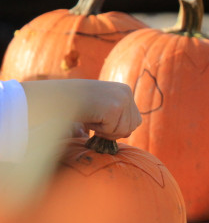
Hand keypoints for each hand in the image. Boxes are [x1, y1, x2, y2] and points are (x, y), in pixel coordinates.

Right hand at [22, 79, 140, 139]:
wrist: (59, 97)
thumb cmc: (77, 104)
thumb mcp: (102, 105)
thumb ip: (117, 116)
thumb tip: (129, 132)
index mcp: (125, 90)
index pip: (136, 120)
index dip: (120, 127)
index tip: (103, 121)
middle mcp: (126, 93)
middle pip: (132, 127)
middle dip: (114, 131)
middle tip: (96, 121)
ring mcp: (121, 100)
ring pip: (123, 131)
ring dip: (105, 131)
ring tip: (92, 117)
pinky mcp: (114, 108)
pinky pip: (111, 131)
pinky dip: (98, 130)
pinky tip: (89, 117)